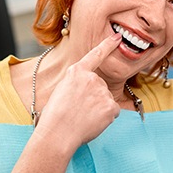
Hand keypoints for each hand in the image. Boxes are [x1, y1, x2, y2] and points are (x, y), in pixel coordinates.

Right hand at [34, 33, 121, 149]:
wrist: (57, 134)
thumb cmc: (54, 117)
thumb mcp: (61, 90)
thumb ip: (77, 85)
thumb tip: (87, 93)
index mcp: (76, 72)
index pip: (95, 55)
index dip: (108, 45)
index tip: (117, 38)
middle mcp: (92, 78)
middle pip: (100, 86)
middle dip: (93, 98)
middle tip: (78, 110)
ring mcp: (102, 91)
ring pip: (106, 100)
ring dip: (98, 108)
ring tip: (82, 118)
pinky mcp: (110, 105)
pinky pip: (112, 111)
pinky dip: (105, 118)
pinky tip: (92, 122)